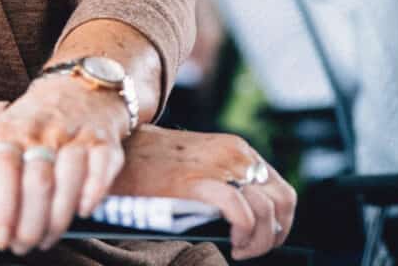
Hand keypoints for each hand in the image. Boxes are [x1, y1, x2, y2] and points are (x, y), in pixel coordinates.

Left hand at [0, 74, 129, 255]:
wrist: (75, 88)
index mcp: (9, 133)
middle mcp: (42, 134)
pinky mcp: (103, 143)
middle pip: (37, 179)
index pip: (2, 166)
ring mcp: (74, 137)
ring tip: (45, 239)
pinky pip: (101, 167)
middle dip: (29, 221)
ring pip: (69, 177)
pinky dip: (93, 191)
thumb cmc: (27, 125)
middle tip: (21, 245)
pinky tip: (83, 211)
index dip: (0, 205)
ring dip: (58, 217)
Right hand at [113, 125, 296, 259]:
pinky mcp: (200, 183)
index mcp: (235, 149)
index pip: (280, 190)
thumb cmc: (150, 165)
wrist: (115, 156)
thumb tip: (247, 218)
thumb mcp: (197, 164)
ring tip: (238, 248)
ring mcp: (219, 167)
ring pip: (267, 211)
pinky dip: (244, 234)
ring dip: (260, 239)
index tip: (262, 239)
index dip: (279, 223)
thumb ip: (225, 180)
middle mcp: (234, 154)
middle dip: (275, 234)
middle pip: (282, 201)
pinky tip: (230, 244)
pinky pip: (242, 213)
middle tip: (251, 248)